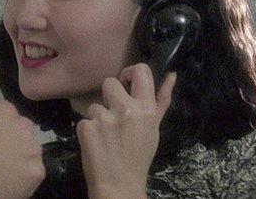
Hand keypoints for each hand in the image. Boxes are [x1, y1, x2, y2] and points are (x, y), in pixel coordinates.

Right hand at [0, 100, 44, 198]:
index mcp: (3, 111)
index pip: (4, 112)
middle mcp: (22, 126)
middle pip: (20, 131)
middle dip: (10, 140)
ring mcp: (32, 150)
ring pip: (28, 152)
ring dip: (18, 159)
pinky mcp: (36, 173)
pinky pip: (31, 173)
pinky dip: (22, 179)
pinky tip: (5, 182)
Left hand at [76, 64, 175, 198]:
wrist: (119, 185)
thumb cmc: (139, 156)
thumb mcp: (154, 128)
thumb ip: (161, 100)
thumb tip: (172, 75)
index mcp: (145, 109)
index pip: (140, 71)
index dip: (130, 72)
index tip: (127, 83)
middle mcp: (125, 109)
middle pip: (109, 82)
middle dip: (109, 96)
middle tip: (114, 116)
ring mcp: (104, 118)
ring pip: (94, 104)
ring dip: (98, 117)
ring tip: (107, 136)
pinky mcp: (86, 127)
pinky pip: (84, 119)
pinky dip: (88, 130)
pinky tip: (97, 143)